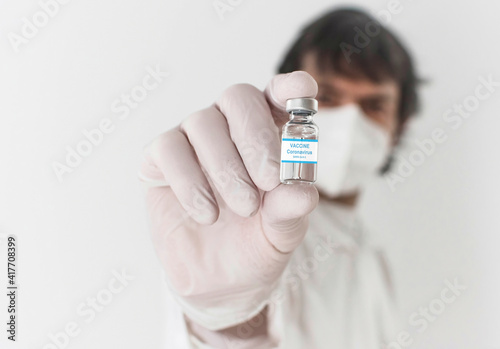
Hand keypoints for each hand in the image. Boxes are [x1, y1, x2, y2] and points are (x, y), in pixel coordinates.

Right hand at [140, 71, 318, 330]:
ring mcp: (193, 140)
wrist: (219, 279)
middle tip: (269, 180)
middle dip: (256, 138)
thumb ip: (292, 210)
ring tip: (243, 209)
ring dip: (225, 168)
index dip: (288, 87)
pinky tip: (207, 214)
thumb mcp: (283, 232)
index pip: (277, 95)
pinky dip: (189, 182)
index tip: (303, 91)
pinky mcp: (160, 160)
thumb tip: (302, 192)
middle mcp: (230, 127)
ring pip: (202, 122)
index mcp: (269, 135)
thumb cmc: (257, 243)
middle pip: (238, 97)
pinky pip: (168, 148)